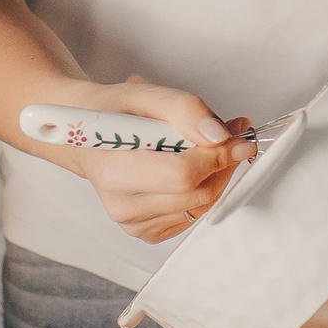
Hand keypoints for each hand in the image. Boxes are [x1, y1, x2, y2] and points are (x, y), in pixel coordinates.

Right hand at [56, 79, 255, 242]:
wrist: (86, 137)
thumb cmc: (114, 114)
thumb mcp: (146, 95)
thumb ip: (185, 110)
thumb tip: (220, 135)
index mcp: (115, 171)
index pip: (183, 175)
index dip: (218, 156)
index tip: (241, 138)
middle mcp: (122, 205)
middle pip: (198, 193)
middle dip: (223, 163)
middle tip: (230, 135)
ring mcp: (134, 223)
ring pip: (202, 206)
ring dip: (216, 175)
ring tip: (207, 147)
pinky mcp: (148, 232)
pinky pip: (194, 215)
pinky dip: (203, 190)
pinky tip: (191, 169)